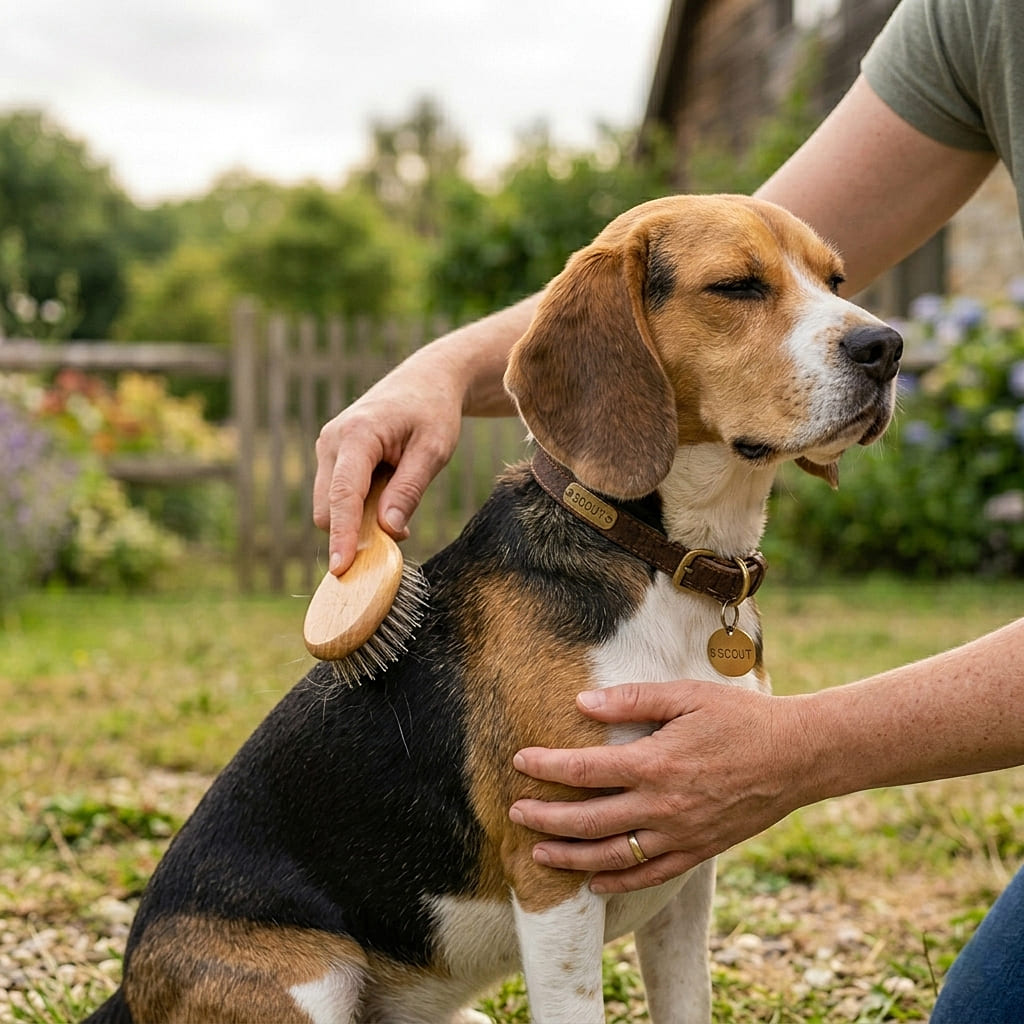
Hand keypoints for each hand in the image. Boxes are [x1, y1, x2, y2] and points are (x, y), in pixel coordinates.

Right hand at [313, 352, 463, 572]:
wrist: (425, 381)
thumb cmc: (433, 412)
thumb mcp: (434, 450)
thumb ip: (409, 489)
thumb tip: (389, 532)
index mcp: (356, 435)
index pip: (343, 495)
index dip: (343, 535)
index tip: (341, 568)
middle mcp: (331, 441)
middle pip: (327, 508)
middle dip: (355, 531)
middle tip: (402, 528)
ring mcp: (327, 448)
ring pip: (329, 505)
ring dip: (359, 518)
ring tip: (398, 491)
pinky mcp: (331, 457)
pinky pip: (337, 496)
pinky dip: (359, 507)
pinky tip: (387, 489)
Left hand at [509, 681, 808, 892]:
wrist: (797, 756)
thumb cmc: (740, 718)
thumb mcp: (686, 696)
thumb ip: (632, 701)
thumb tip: (581, 702)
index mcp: (655, 763)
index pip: (584, 771)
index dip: (546, 768)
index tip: (520, 762)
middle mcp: (663, 805)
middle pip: (589, 821)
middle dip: (546, 820)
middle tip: (515, 814)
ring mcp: (681, 834)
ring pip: (613, 856)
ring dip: (571, 857)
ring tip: (538, 854)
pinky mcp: (698, 851)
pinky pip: (650, 875)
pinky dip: (618, 882)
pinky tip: (594, 881)